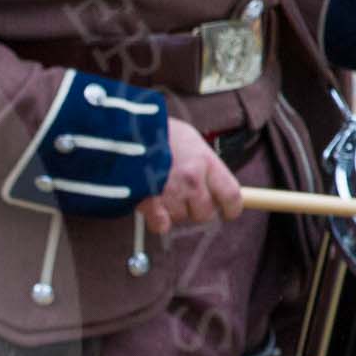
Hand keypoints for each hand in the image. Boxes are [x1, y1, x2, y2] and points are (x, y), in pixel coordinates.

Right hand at [136, 119, 241, 234]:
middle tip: (186, 198)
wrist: (123, 129)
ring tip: (163, 193)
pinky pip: (161, 225)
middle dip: (197, 210)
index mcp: (206, 161)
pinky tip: (153, 208)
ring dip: (174, 211)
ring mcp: (171, 193)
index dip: (231, 209)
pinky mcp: (150, 203)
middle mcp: (192, 180)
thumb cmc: (156, 130)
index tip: (228, 212)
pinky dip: (158, 220)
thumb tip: (215, 185)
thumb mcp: (188, 139)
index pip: (231, 196)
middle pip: (205, 213)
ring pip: (181, 218)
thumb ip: (204, 163)